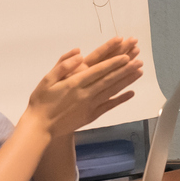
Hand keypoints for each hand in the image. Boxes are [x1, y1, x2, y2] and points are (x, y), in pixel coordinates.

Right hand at [27, 41, 141, 134]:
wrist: (40, 127)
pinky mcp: (91, 115)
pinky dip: (120, 99)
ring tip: (139, 72)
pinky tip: (131, 93)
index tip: (125, 55)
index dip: (113, 62)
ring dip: (126, 81)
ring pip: (111, 91)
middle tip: (139, 60)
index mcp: (74, 83)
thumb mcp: (47, 79)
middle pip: (109, 79)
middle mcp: (85, 93)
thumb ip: (63, 65)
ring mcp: (90, 105)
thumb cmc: (41, 101)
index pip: (98, 70)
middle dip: (125, 69)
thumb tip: (79, 53)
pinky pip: (108, 106)